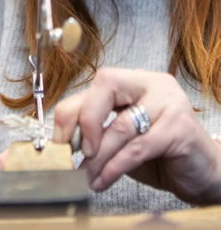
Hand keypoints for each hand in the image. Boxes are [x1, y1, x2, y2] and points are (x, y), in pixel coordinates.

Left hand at [53, 68, 220, 205]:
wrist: (203, 171)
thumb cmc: (160, 152)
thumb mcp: (123, 138)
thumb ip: (98, 131)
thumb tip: (61, 143)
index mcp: (136, 80)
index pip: (97, 83)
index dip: (73, 110)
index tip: (59, 141)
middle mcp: (153, 83)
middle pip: (107, 84)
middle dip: (86, 119)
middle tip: (77, 152)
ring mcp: (169, 102)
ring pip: (121, 125)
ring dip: (97, 157)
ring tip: (85, 177)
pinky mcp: (179, 128)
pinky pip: (138, 148)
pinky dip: (115, 167)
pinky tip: (102, 181)